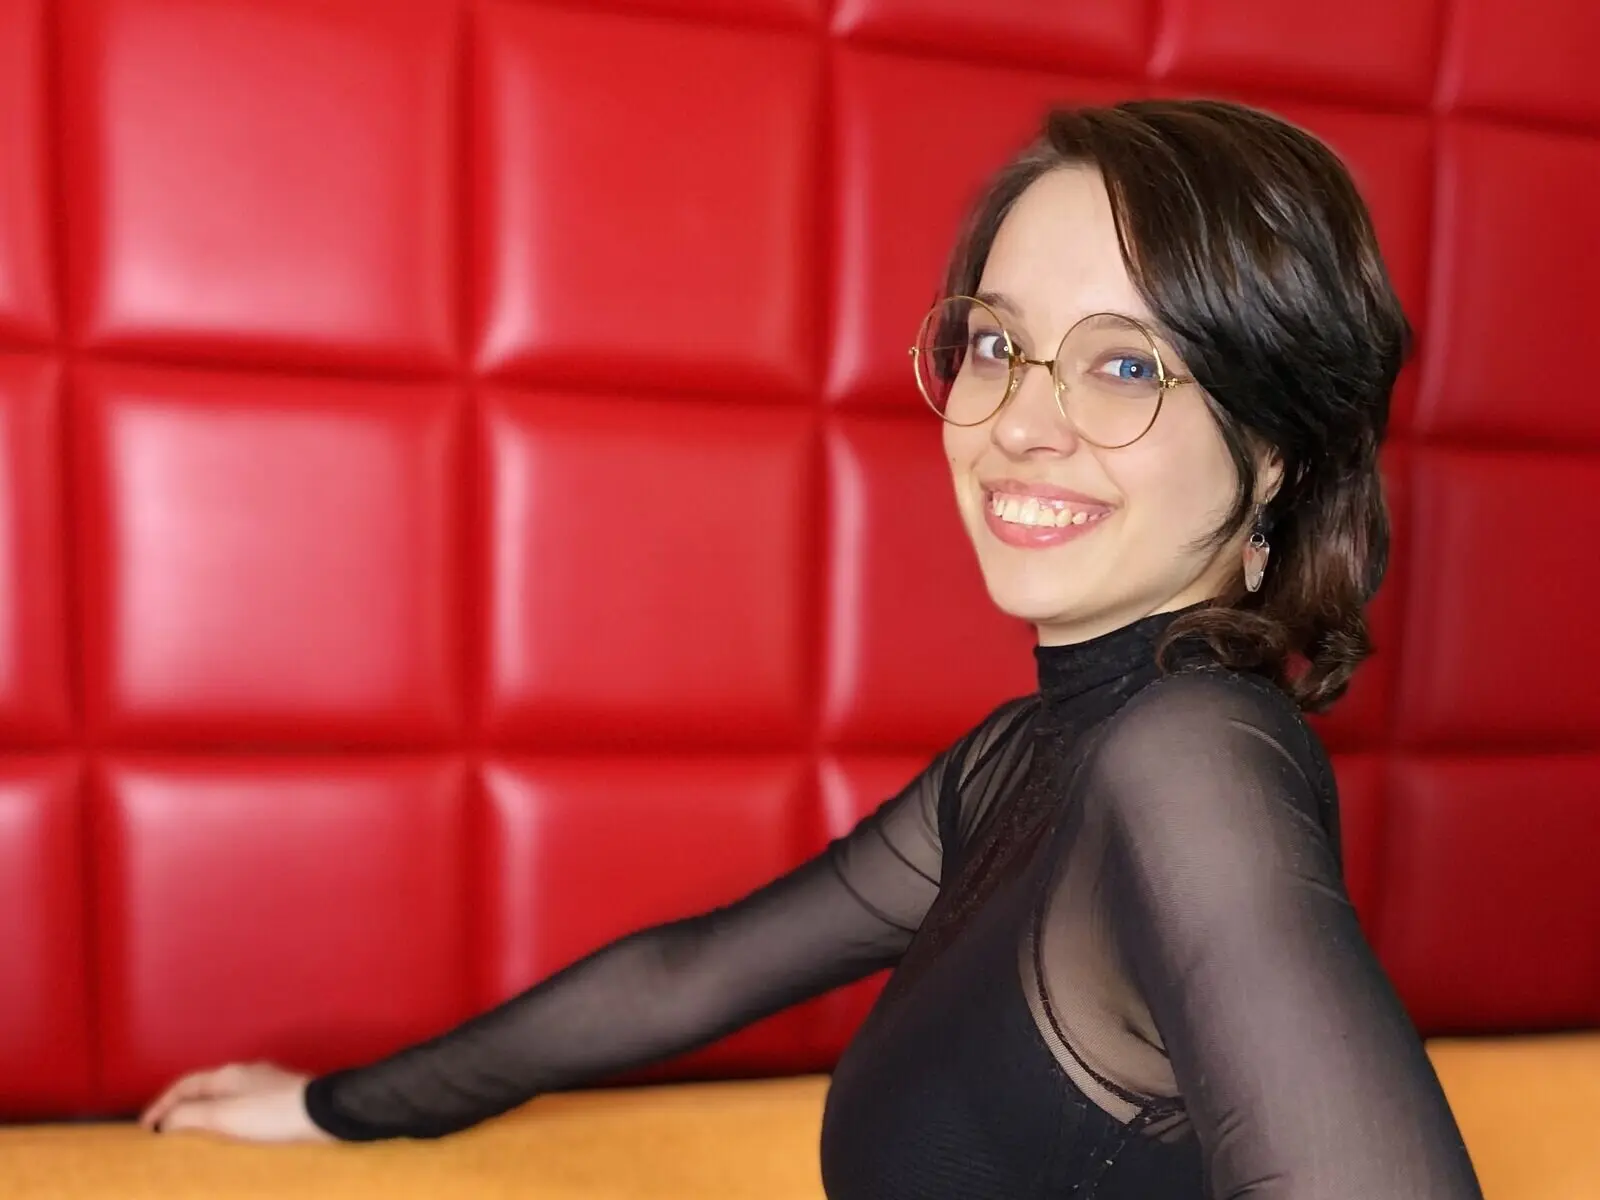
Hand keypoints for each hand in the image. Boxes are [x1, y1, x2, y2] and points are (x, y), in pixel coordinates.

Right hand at [139, 1061, 332, 1142]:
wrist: (324, 1114)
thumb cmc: (273, 1114)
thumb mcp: (224, 1116)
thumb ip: (190, 1116)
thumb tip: (165, 1122)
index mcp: (228, 1074)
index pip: (184, 1084)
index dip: (161, 1104)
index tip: (145, 1128)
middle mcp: (246, 1074)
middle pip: (204, 1089)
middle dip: (182, 1109)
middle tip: (166, 1134)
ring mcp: (266, 1085)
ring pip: (224, 1099)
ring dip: (205, 1116)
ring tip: (193, 1139)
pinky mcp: (282, 1100)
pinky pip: (243, 1108)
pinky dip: (227, 1121)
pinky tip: (232, 1138)